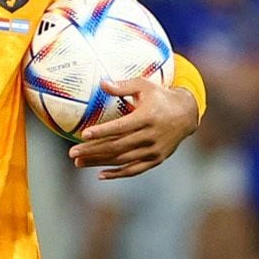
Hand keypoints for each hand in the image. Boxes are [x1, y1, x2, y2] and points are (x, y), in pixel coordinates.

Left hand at [71, 78, 200, 178]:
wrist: (187, 115)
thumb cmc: (160, 97)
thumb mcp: (144, 86)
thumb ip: (123, 86)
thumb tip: (101, 84)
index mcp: (148, 117)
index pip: (121, 127)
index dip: (102, 131)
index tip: (84, 134)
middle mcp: (151, 136)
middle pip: (117, 146)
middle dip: (93, 150)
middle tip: (72, 153)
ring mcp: (154, 150)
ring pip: (122, 160)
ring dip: (99, 162)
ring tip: (78, 162)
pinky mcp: (156, 159)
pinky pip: (134, 170)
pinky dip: (117, 174)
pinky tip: (100, 174)